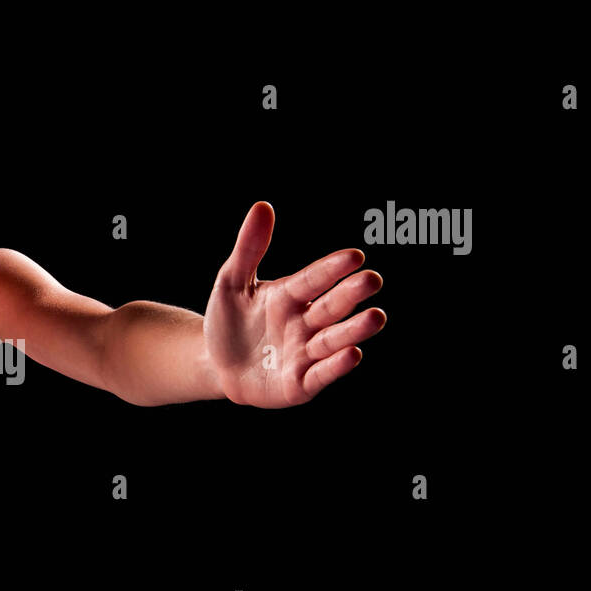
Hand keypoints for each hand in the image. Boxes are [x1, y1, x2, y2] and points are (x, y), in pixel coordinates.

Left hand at [203, 202, 385, 407]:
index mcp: (290, 296)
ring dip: (354, 330)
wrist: (214, 364)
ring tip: (375, 317)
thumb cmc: (228, 321)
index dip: (331, 269)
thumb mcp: (231, 282)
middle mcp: (304, 323)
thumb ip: (248, 249)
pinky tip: (352, 353)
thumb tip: (262, 206)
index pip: (314, 279)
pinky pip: (320, 374)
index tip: (354, 256)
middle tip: (372, 280)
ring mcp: (304, 354)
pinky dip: (336, 366)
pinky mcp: (299, 384)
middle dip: (351, 295)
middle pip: (331, 308)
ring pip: (333, 340)